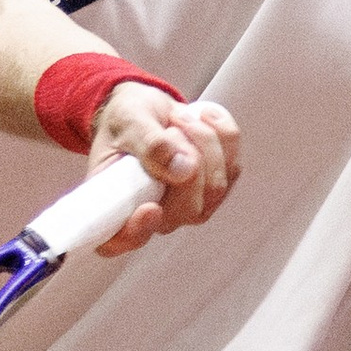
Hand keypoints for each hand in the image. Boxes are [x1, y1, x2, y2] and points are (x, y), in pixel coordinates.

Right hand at [90, 86, 240, 254]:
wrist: (147, 111)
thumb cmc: (127, 121)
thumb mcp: (128, 121)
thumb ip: (149, 144)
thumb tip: (181, 169)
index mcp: (117, 206)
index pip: (121, 240)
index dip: (136, 232)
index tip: (149, 208)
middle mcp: (154, 216)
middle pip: (188, 210)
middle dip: (189, 156)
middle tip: (171, 125)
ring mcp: (188, 206)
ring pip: (216, 185)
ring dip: (205, 140)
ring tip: (180, 117)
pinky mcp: (214, 188)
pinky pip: (233, 166)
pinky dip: (223, 135)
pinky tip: (201, 118)